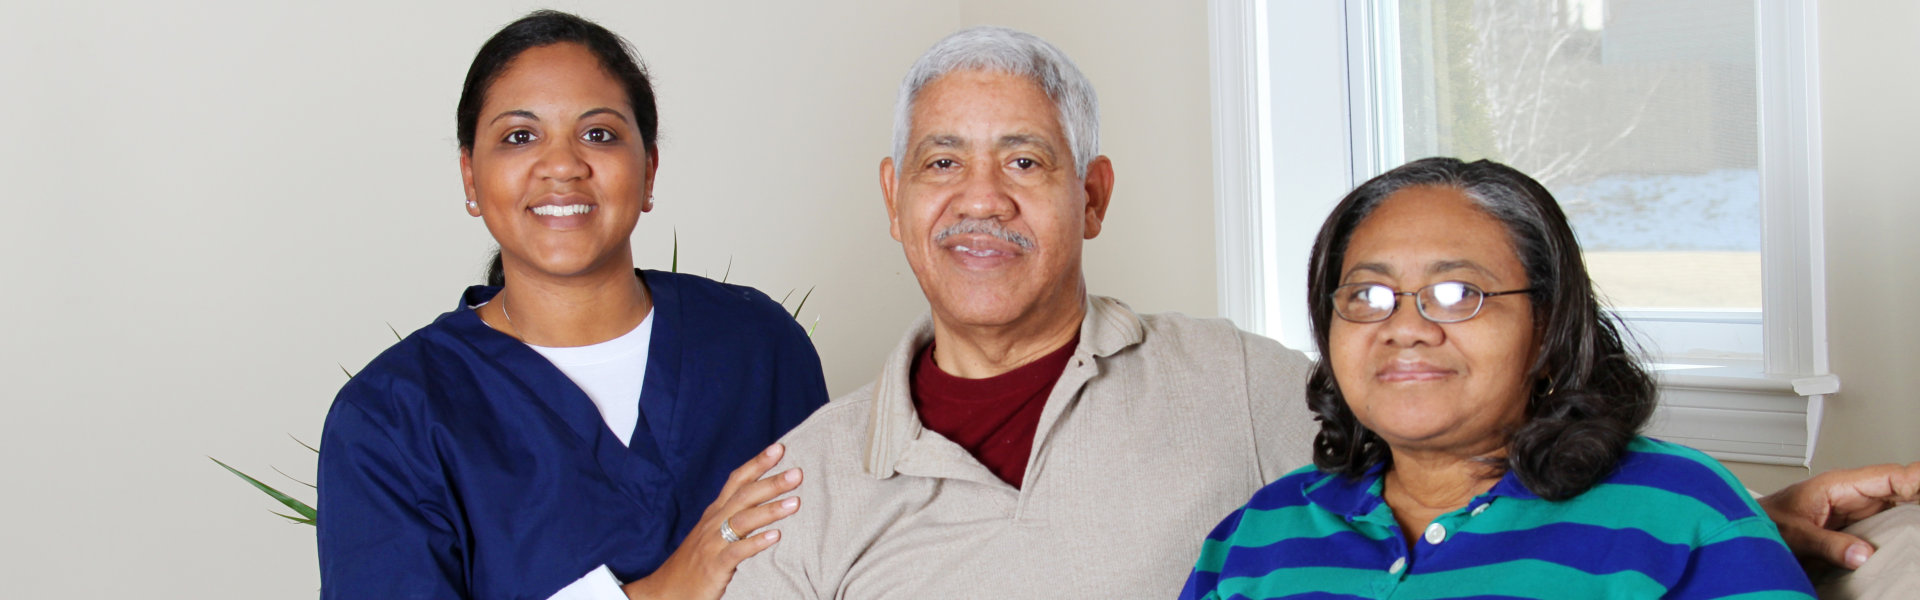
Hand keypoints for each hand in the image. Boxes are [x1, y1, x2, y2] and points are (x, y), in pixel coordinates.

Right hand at [622, 443, 802, 599]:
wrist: (665, 590)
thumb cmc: (696, 560)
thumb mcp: (713, 531)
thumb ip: (733, 515)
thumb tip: (761, 499)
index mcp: (715, 512)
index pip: (737, 481)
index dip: (757, 464)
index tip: (780, 448)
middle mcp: (714, 523)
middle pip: (744, 496)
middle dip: (771, 483)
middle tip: (797, 472)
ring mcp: (713, 544)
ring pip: (743, 521)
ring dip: (770, 509)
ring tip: (795, 502)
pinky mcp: (715, 566)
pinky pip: (737, 552)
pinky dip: (756, 543)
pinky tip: (775, 536)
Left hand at [1758, 462, 1919, 568]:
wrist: (1743, 530)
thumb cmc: (1762, 522)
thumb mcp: (1794, 534)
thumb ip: (1826, 543)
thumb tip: (1863, 553)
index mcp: (1836, 485)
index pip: (1885, 475)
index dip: (1913, 478)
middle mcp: (1850, 493)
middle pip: (1898, 488)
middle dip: (1919, 493)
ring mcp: (1855, 508)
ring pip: (1897, 503)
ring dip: (1914, 508)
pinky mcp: (1855, 525)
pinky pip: (1887, 520)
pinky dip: (1903, 523)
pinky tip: (1914, 530)